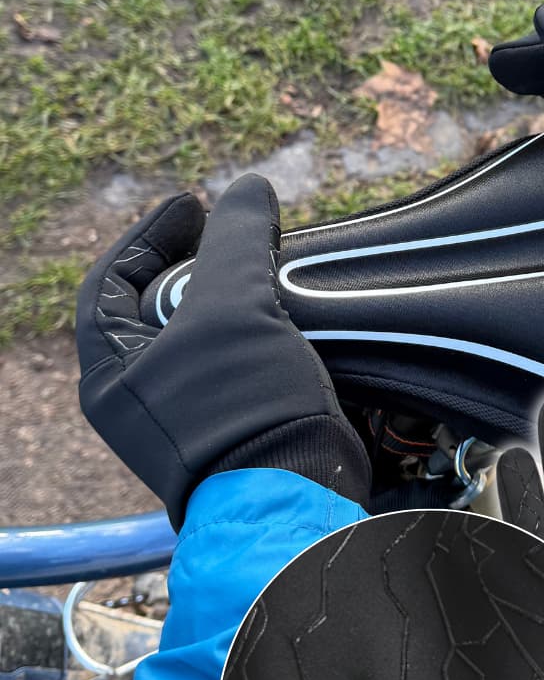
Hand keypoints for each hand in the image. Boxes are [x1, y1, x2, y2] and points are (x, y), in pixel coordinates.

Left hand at [77, 174, 370, 529]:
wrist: (296, 492)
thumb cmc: (246, 408)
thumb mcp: (233, 308)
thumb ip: (237, 240)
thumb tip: (250, 188)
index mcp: (111, 373)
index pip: (111, 281)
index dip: (152, 235)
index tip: (198, 205)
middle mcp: (140, 398)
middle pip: (159, 309)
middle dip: (200, 270)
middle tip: (239, 241)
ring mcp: (187, 418)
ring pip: (204, 340)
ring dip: (235, 304)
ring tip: (270, 275)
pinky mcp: (232, 430)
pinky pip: (236, 369)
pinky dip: (257, 339)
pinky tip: (288, 321)